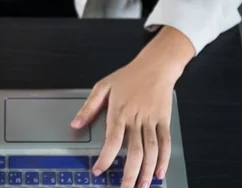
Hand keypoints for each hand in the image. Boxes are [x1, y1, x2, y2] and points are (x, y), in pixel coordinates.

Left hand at [71, 27, 194, 187]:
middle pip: (134, 152)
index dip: (105, 158)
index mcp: (119, 112)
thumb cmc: (128, 75)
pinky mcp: (164, 120)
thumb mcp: (103, 86)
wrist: (156, 66)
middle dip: (129, 174)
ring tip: (141, 186)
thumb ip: (89, 107)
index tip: (98, 170)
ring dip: (147, 171)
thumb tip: (76, 124)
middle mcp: (136, 119)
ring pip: (151, 151)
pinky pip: (165, 143)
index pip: (112, 141)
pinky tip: (159, 172)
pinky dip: (164, 159)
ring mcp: (152, 121)